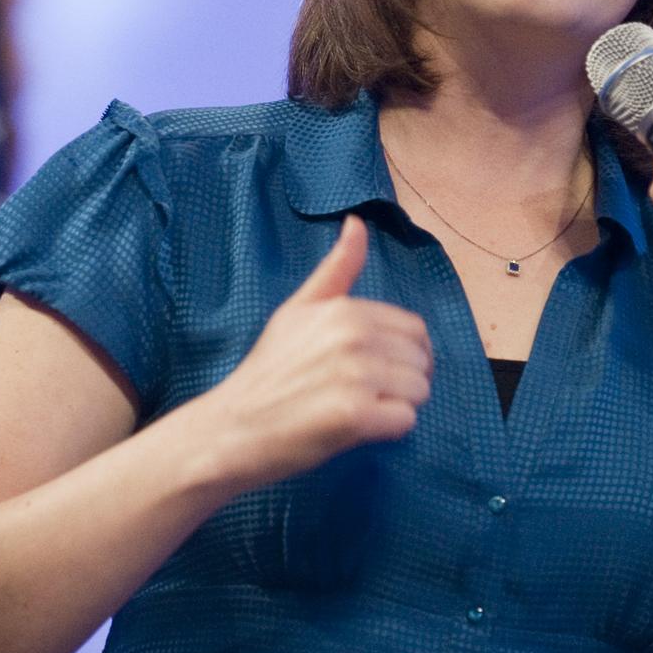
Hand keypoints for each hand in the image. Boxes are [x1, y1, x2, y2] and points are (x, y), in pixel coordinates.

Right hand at [207, 215, 431, 487]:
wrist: (231, 428)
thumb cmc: (268, 370)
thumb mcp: (298, 309)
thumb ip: (336, 269)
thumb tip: (357, 222)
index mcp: (346, 310)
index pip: (414, 330)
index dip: (404, 354)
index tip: (379, 370)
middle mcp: (354, 337)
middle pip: (421, 361)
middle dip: (403, 382)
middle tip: (365, 394)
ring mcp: (355, 376)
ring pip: (418, 392)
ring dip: (397, 407)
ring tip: (358, 410)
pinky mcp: (354, 416)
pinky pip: (405, 421)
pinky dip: (388, 430)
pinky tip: (355, 428)